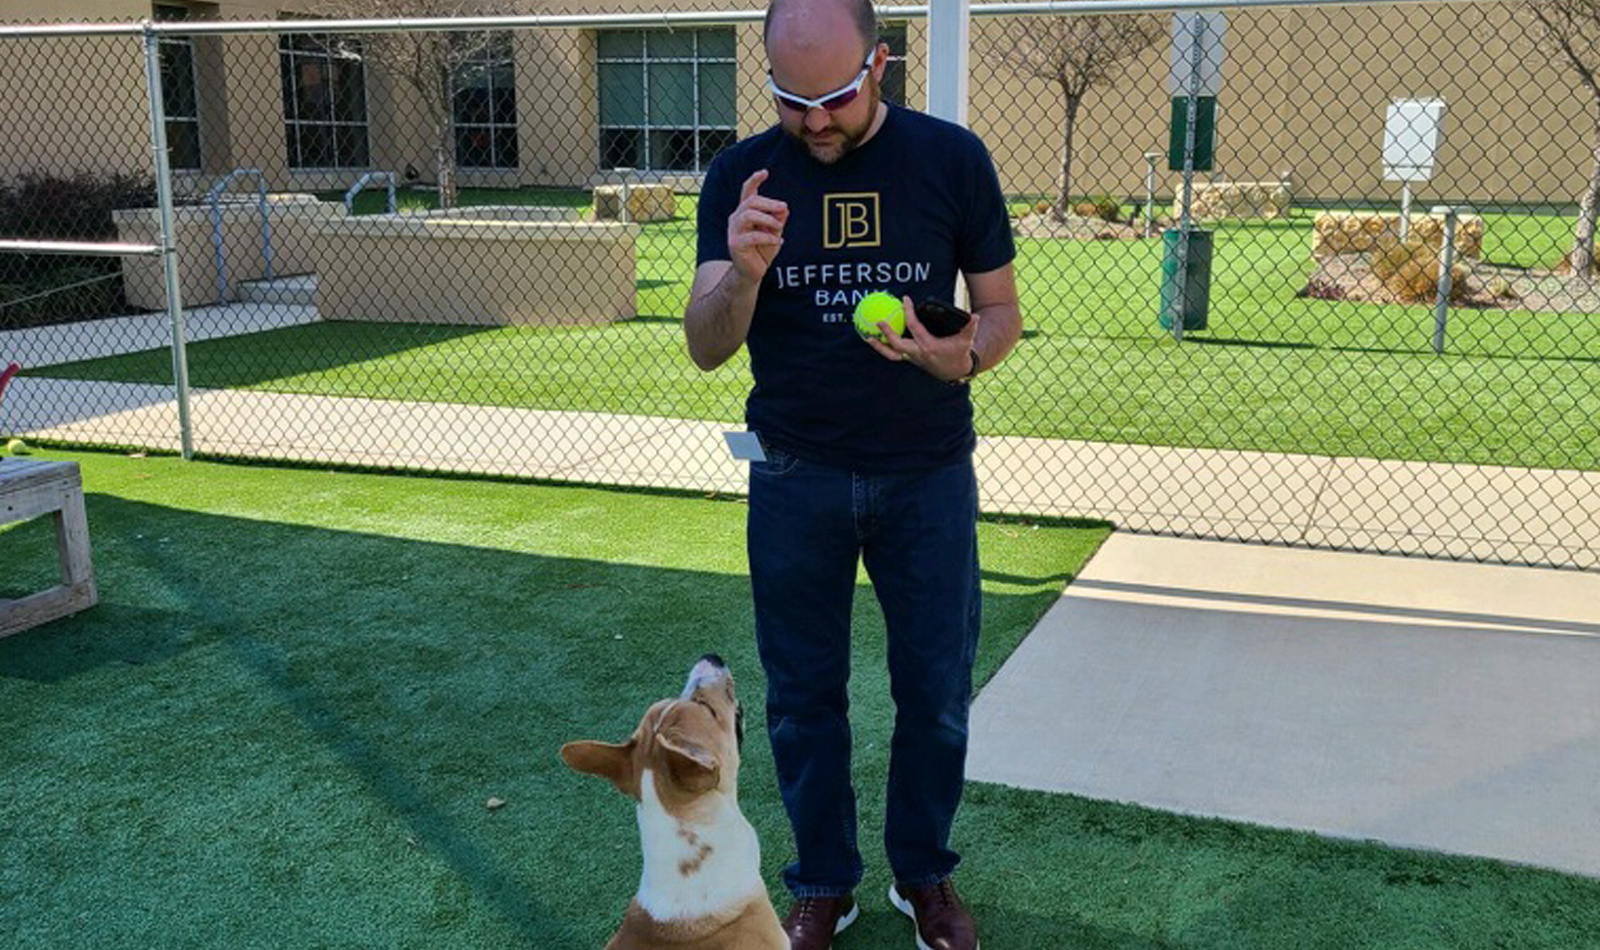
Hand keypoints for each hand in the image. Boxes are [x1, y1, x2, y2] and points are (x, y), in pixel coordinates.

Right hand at [727, 169, 788, 284]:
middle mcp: (736, 218)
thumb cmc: (763, 250)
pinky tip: (777, 241)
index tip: (765, 172)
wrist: (752, 272)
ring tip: (779, 227)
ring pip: (748, 215)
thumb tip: (784, 208)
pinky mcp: (735, 243)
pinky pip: (752, 235)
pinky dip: (767, 237)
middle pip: (751, 201)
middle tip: (784, 207)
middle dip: (769, 203)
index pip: (747, 192)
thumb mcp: (774, 232)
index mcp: (745, 212)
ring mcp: (733, 230)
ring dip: (767, 219)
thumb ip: (778, 220)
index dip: (754, 180)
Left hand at [862, 297, 980, 381]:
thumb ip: (970, 328)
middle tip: (878, 321)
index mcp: (929, 346)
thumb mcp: (966, 340)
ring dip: (879, 346)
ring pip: (892, 354)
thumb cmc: (960, 352)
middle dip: (887, 333)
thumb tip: (974, 317)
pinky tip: (875, 339)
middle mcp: (917, 353)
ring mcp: (912, 358)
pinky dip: (884, 347)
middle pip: (897, 345)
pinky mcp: (910, 359)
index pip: (915, 327)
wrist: (955, 371)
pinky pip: (894, 353)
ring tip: (867, 337)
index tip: (905, 299)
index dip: (909, 313)